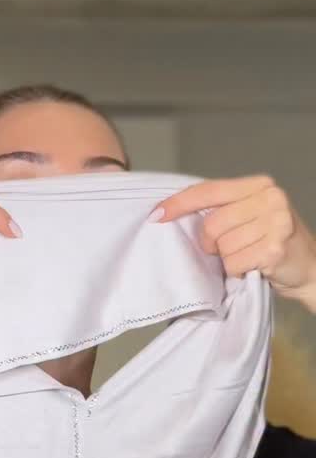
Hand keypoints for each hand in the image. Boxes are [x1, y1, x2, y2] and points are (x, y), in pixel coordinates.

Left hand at [152, 175, 315, 310]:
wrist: (311, 268)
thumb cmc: (272, 242)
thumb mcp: (251, 216)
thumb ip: (223, 210)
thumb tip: (174, 215)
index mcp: (259, 185)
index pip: (209, 190)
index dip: (180, 203)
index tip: (157, 214)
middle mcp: (270, 198)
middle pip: (211, 224)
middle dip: (212, 243)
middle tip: (229, 249)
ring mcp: (276, 222)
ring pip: (222, 247)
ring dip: (229, 260)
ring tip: (248, 257)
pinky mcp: (275, 248)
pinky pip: (234, 264)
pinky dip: (238, 272)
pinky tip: (255, 267)